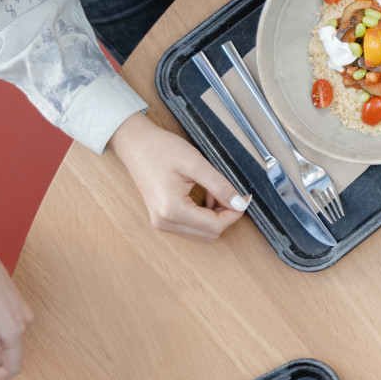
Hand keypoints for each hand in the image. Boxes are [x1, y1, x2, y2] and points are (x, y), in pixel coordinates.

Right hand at [108, 113, 247, 240]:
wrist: (136, 145)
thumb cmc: (161, 150)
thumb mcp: (197, 164)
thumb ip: (220, 186)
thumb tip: (239, 204)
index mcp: (172, 210)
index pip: (215, 226)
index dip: (235, 213)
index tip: (245, 197)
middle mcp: (164, 222)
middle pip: (209, 234)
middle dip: (226, 215)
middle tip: (231, 193)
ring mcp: (161, 222)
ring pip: (202, 233)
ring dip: (215, 216)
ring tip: (214, 191)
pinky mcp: (162, 218)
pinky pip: (191, 227)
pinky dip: (204, 215)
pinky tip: (205, 196)